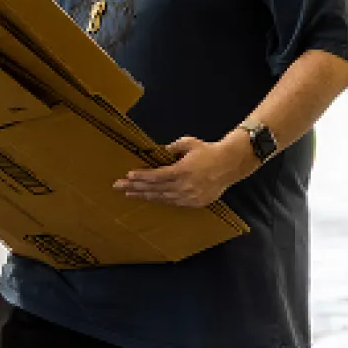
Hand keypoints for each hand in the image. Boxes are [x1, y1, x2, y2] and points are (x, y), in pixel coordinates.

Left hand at [113, 132, 258, 208]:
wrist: (229, 165)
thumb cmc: (208, 151)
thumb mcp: (189, 144)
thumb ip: (171, 148)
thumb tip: (156, 150)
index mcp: (182, 170)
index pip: (155, 176)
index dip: (140, 177)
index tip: (127, 176)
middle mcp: (184, 186)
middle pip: (154, 189)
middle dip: (135, 188)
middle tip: (118, 187)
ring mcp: (189, 196)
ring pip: (162, 198)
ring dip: (144, 196)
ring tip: (130, 194)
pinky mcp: (194, 203)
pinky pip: (172, 202)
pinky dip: (159, 199)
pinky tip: (149, 197)